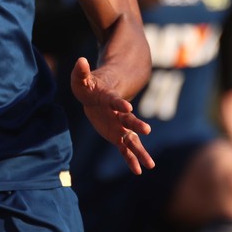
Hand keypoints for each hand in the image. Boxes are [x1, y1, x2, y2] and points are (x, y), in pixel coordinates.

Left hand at [70, 57, 154, 174]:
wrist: (98, 97)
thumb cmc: (90, 87)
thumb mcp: (82, 79)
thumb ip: (81, 72)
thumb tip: (80, 60)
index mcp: (110, 99)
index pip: (115, 100)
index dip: (120, 103)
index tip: (127, 107)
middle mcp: (119, 114)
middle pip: (128, 119)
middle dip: (136, 124)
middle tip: (147, 129)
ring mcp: (120, 126)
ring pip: (131, 139)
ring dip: (140, 150)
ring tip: (150, 164)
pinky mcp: (118, 136)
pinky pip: (125, 149)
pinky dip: (131, 159)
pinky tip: (139, 171)